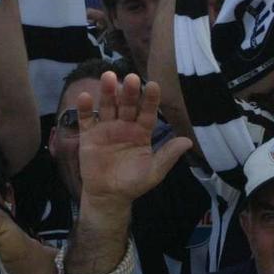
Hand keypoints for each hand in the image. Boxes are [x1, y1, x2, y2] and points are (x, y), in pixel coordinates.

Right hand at [74, 72, 192, 208]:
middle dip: (130, 92)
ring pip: (108, 107)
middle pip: (127, 105)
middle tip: (131, 78)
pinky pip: (86, 119)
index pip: (148, 112)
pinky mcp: (89, 135)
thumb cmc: (133, 183)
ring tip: (108, 77)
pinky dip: (85, 108)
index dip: (150, 100)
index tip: (154, 85)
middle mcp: (124, 126)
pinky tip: (85, 97)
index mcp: (141, 132)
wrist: (108, 196)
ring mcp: (106, 129)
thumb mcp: (154, 172)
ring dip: (108, 92)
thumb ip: (168, 156)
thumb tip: (188, 142)